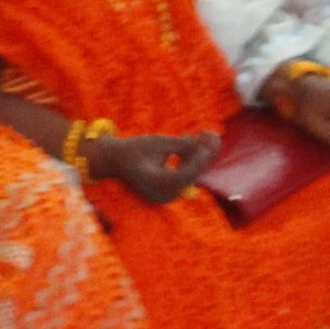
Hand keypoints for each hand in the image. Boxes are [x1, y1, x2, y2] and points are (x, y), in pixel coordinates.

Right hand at [87, 131, 215, 205]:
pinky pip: (186, 174)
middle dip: (204, 154)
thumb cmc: (133, 149)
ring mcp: (168, 194)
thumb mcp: (157, 143)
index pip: (184, 174)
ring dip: (200, 155)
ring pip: (191, 173)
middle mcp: (164, 194)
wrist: (115, 160)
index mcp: (157, 184)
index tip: (208, 142)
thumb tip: (204, 141)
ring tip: (210, 134)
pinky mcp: (170, 190)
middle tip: (214, 134)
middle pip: (191, 174)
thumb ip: (182, 144)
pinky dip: (192, 159)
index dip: (197, 158)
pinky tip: (198, 140)